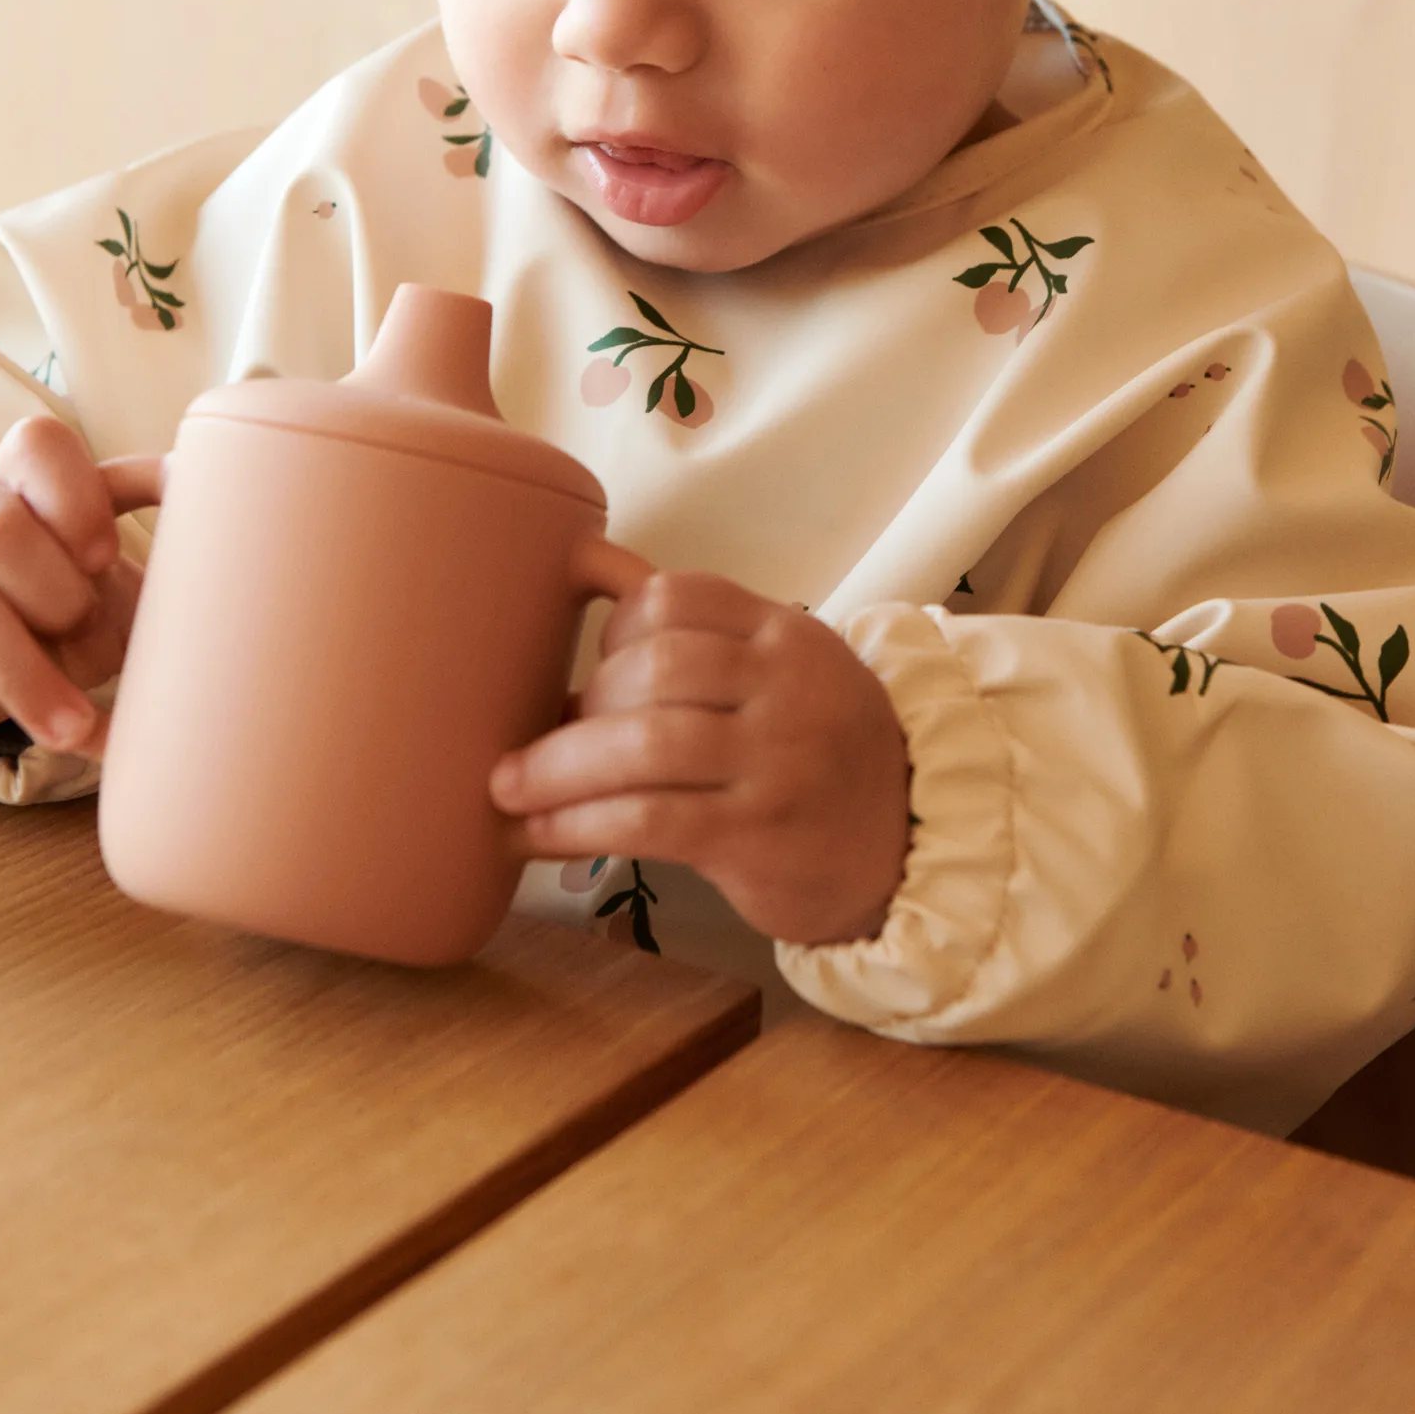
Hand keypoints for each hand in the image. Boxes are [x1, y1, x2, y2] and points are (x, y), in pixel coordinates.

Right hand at [0, 418, 162, 755]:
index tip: (106, 557)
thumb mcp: (103, 575)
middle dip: (56, 597)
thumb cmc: (54, 597)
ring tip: (75, 726)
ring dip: (21, 672)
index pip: (38, 445)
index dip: (77, 501)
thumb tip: (214, 573)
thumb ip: (152, 565)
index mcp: (17, 469)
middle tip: (87, 635)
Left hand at [489, 569, 910, 946]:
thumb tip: (587, 566)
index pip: (676, 597)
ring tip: (508, 789)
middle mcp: (787, 688)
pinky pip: (648, 821)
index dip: (614, 630)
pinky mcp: (758, 836)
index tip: (595, 670)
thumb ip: (700, 627)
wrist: (907, 847)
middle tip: (543, 745)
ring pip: (644, 746)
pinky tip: (532, 836)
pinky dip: (576, 825)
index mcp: (785, 635)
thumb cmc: (819, 749)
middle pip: (655, 668)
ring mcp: (777, 762)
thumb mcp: (781, 669)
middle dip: (583, 706)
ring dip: (557, 768)